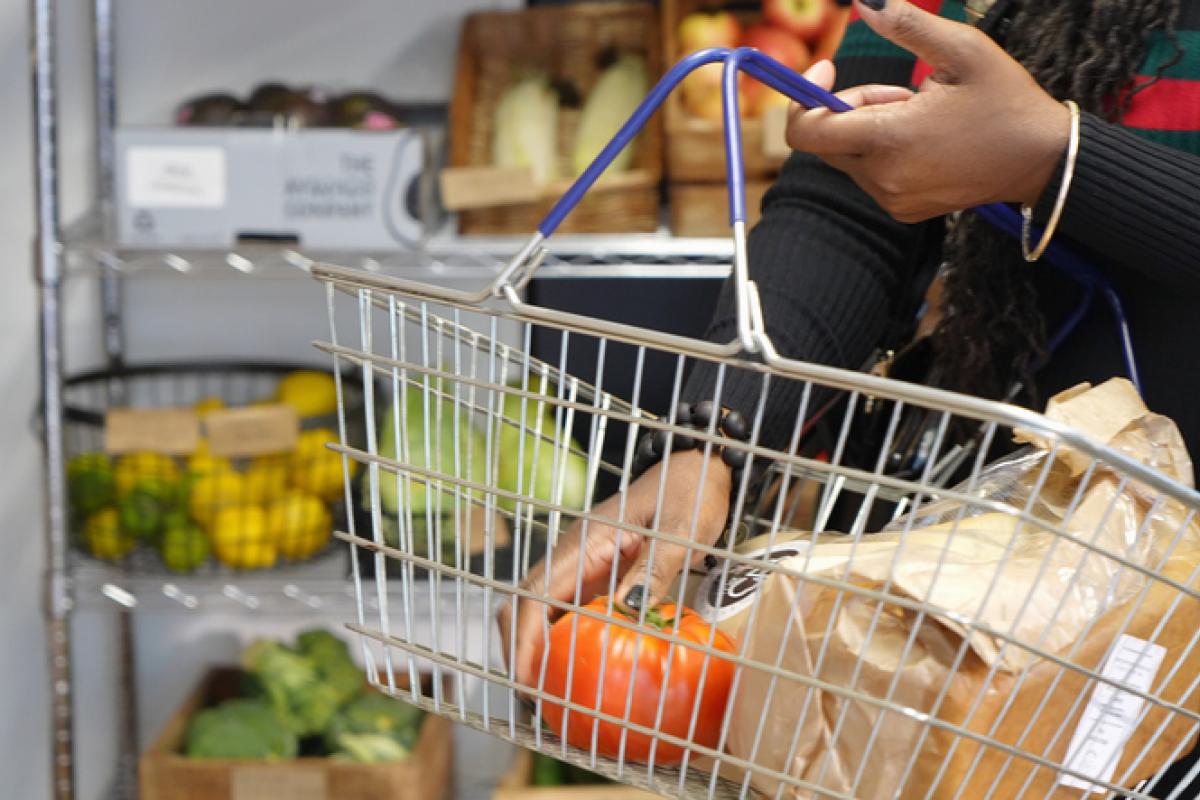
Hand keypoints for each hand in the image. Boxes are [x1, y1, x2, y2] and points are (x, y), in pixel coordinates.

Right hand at [496, 449, 730, 689]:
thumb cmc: (691, 493)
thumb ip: (654, 569)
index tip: (526, 675)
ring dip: (534, 642)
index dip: (525, 637)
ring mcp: (582, 561)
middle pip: (524, 601)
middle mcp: (574, 551)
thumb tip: (627, 609)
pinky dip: (558, 634)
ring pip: (539, 604)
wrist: (696, 467)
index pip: (536, 592)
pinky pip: (566, 605)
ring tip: (545, 686)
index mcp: (585, 540)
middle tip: (532, 693)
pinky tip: (573, 662)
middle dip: (519, 645)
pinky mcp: (596, 570)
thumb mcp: (681, 532)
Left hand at [785, 0, 1070, 221]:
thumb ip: (908, 24)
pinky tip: (927, 142)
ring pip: (848, 157)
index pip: (806, 131)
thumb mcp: (963, 50)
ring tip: (924, 116)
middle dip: (850, 106)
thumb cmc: (1006, 101)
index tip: (826, 68)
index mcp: (889, 139)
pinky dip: (884, 153)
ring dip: (870, 129)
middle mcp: (882, 177)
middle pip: (826, 140)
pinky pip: (870, 175)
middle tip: (904, 92)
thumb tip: (864, 0)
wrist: (1042, 160)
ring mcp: (891, 198)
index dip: (803, 97)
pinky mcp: (901, 210)